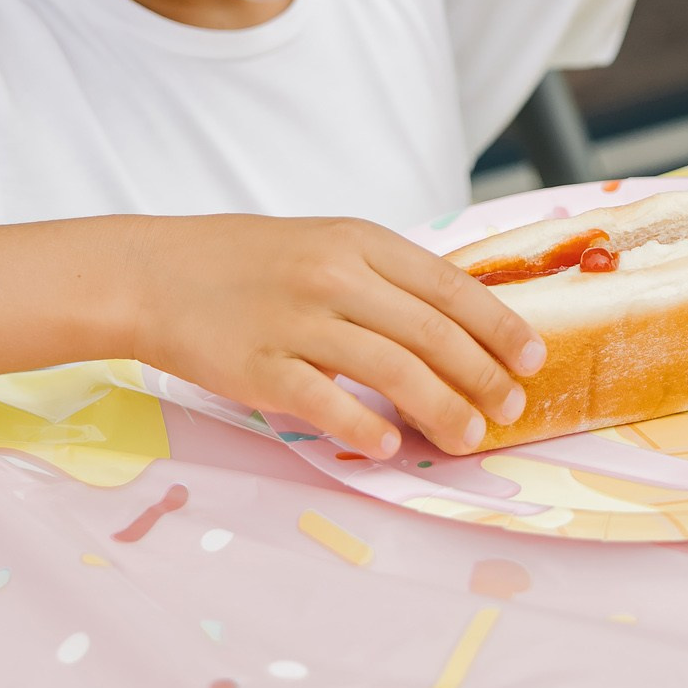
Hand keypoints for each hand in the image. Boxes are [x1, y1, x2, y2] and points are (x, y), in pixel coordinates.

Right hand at [128, 214, 543, 457]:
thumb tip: (458, 324)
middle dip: (482, 376)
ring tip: (469, 438)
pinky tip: (391, 445)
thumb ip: (385, 278)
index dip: (498, 325)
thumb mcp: (325, 244)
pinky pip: (325, 402)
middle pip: (431, 332)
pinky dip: (364, 426)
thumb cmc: (248, 263)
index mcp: (358, 241)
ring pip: (391, 369)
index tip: (533, 357)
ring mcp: (295, 321)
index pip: (448, 286)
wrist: (154, 273)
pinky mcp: (257, 366)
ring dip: (441, 409)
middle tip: (510, 410)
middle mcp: (333, 276)